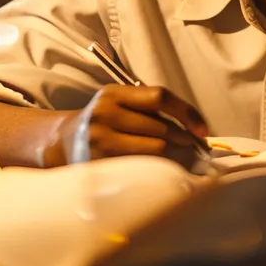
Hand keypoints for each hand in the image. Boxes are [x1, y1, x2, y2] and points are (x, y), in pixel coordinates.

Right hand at [52, 85, 209, 165]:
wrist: (62, 141)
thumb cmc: (102, 121)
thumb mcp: (117, 103)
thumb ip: (149, 108)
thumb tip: (194, 128)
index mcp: (114, 93)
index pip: (160, 97)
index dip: (187, 113)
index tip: (203, 130)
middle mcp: (106, 113)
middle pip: (161, 127)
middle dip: (185, 140)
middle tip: (197, 149)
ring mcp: (101, 139)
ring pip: (155, 149)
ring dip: (177, 156)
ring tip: (186, 160)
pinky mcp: (101, 162)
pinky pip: (142, 166)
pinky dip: (161, 169)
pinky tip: (167, 171)